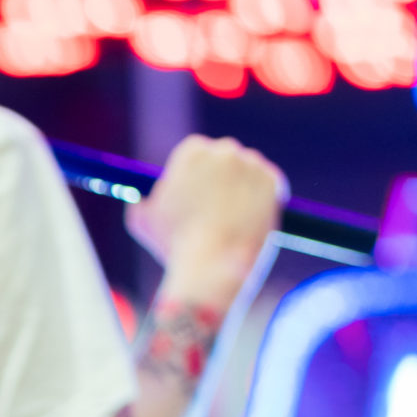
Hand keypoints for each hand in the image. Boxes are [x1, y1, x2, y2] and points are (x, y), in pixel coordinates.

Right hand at [130, 133, 286, 312]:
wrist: (210, 267)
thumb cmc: (173, 246)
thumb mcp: (143, 222)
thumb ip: (142, 203)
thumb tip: (143, 200)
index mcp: (192, 151)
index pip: (197, 153)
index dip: (196, 176)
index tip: (197, 194)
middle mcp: (224, 149)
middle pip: (225, 158)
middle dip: (222, 178)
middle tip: (217, 205)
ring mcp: (252, 164)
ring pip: (248, 172)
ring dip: (243, 188)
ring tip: (232, 221)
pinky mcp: (273, 182)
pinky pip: (270, 186)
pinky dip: (263, 200)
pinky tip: (250, 219)